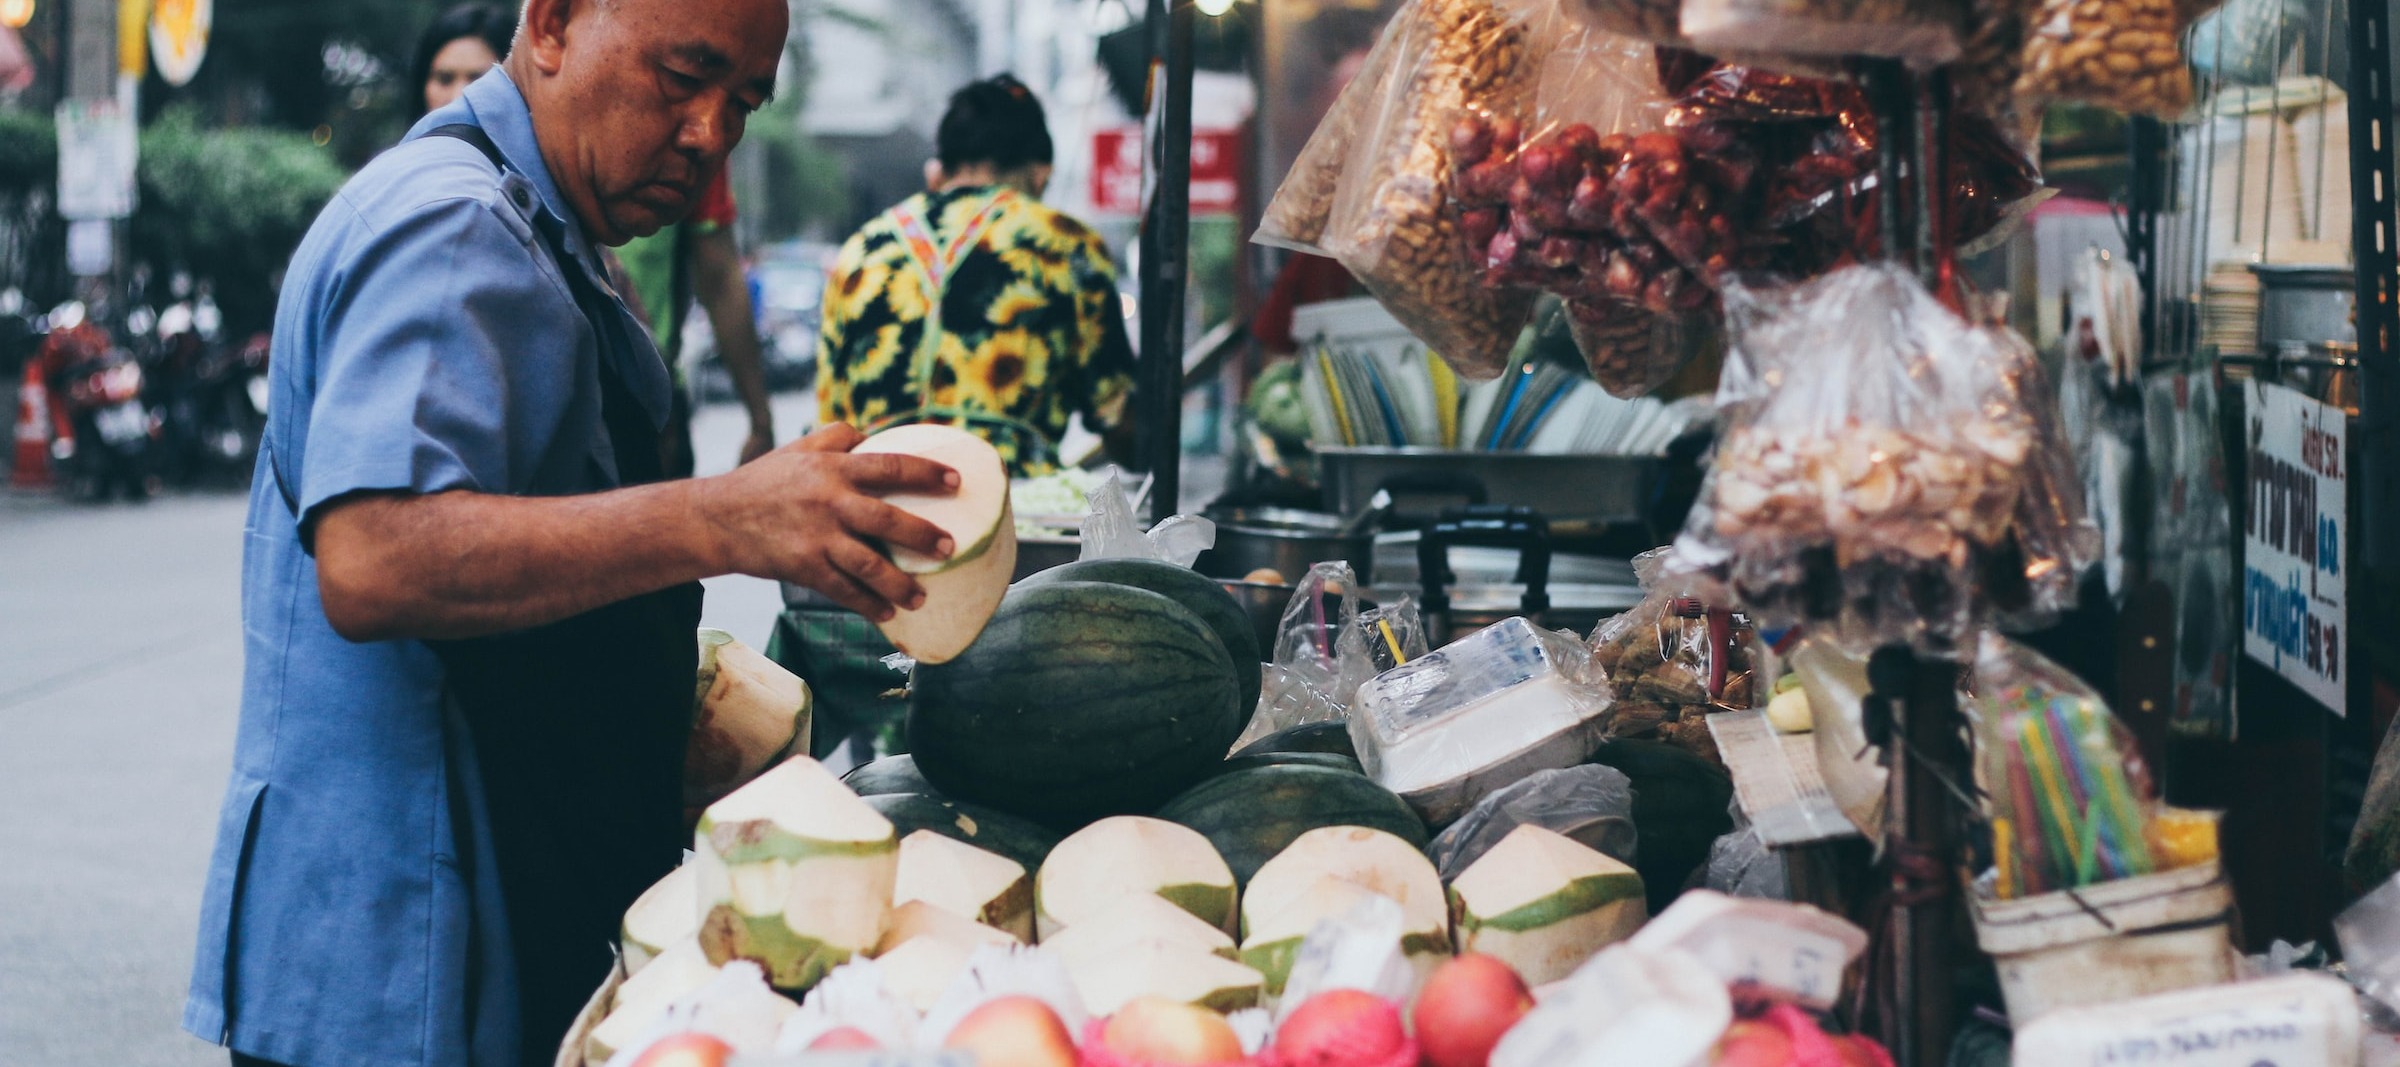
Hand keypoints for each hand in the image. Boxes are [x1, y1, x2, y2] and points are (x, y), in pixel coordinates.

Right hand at [698, 424, 956, 620]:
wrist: (716, 518)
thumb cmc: (765, 480)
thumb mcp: (799, 448)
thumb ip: (837, 437)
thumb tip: (872, 434)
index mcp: (833, 469)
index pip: (890, 465)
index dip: (926, 472)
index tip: (957, 481)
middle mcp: (829, 501)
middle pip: (886, 519)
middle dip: (921, 535)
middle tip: (949, 546)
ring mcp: (817, 537)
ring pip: (868, 565)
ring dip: (899, 584)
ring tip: (922, 597)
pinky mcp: (804, 567)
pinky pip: (843, 590)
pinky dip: (867, 604)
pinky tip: (887, 614)